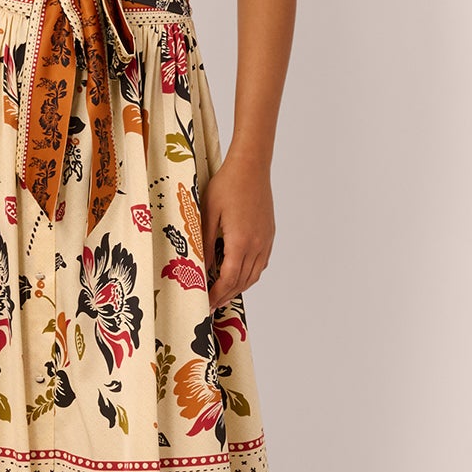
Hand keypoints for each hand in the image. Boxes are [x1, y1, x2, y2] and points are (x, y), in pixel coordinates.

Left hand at [204, 153, 273, 304]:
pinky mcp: (269, 234)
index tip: (206, 304)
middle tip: (212, 305)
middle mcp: (257, 245)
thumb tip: (202, 268)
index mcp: (240, 242)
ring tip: (223, 293)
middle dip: (226, 295)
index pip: (228, 279)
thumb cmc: (226, 185)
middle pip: (242, 281)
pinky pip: (261, 263)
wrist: (251, 167)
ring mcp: (266, 241)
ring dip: (238, 287)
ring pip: (254, 275)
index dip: (216, 295)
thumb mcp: (208, 213)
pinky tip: (238, 273)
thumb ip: (206, 243)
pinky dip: (249, 274)